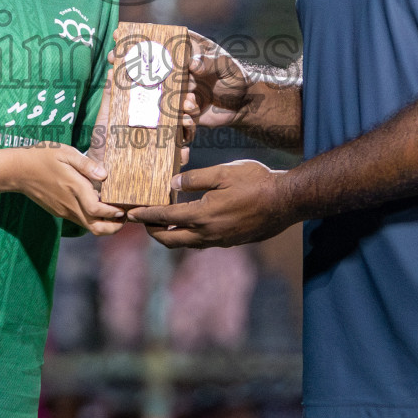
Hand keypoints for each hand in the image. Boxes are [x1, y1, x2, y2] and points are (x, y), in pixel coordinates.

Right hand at [11, 145, 126, 235]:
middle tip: (123, 217)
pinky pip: (79, 220)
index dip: (113, 213)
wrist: (18, 171)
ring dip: (103, 223)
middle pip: (96, 228)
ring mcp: (64, 210)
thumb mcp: (65, 152)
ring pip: (88, 226)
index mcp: (74, 188)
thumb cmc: (42, 156)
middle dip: (113, 227)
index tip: (123, 208)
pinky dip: (92, 218)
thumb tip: (104, 175)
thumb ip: (86, 164)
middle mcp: (70, 204)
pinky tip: (97, 206)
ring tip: (114, 212)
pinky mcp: (59, 212)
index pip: (97, 210)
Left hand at [85, 66, 194, 173]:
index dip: (180, 93)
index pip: (170, 101)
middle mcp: (160, 129)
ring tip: (186, 120)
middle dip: (190, 107)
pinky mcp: (162, 163)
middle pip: (182, 115)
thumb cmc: (104, 138)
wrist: (99, 164)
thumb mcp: (107, 114)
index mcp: (150, 114)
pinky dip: (183, 155)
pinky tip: (183, 151)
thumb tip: (109, 71)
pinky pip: (178, 159)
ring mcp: (163, 146)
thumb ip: (109, 95)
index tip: (183, 85)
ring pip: (185, 134)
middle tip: (188, 102)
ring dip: (190, 126)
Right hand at [107, 29, 244, 129]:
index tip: (119, 36)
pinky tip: (193, 121)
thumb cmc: (238, 78)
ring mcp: (177, 90)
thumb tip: (192, 63)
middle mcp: (177, 71)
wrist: (244, 106)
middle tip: (115, 65)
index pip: (160, 43)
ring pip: (157, 94)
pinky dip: (179, 119)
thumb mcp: (227, 67)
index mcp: (186, 53)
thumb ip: (210, 62)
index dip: (139, 40)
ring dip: (163, 100)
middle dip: (131, 67)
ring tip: (191, 104)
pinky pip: (172, 114)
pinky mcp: (180, 109)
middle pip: (149, 68)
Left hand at [127, 160, 292, 247]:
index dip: (146, 215)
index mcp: (203, 215)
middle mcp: (208, 233)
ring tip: (161, 225)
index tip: (132, 213)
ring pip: (187, 244)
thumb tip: (173, 184)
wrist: (286, 202)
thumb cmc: (256, 182)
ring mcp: (220, 240)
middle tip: (142, 222)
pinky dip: (188, 237)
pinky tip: (189, 227)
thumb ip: (195, 179)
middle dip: (153, 232)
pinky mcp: (231, 242)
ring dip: (170, 237)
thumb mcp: (224, 172)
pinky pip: (202, 243)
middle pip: (171, 240)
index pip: (166, 218)